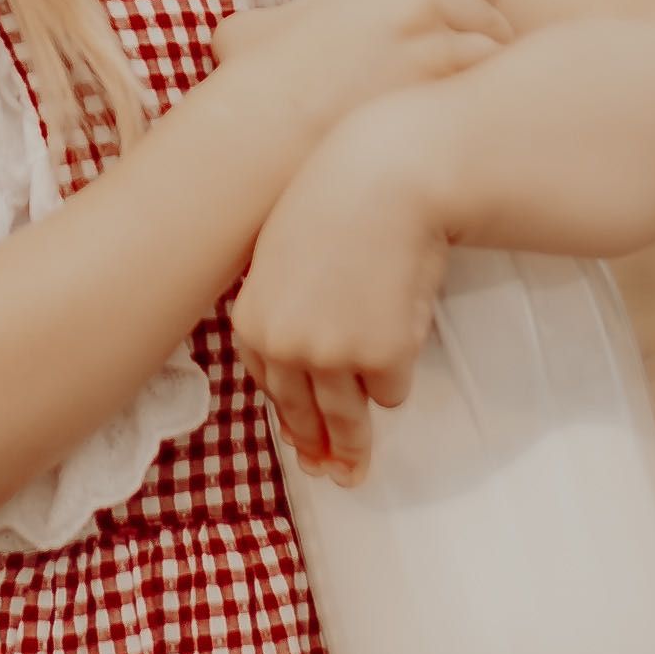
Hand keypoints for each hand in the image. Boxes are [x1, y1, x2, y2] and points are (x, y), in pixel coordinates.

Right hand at [209, 0, 509, 172]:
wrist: (265, 124)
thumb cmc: (256, 79)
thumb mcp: (257, 25)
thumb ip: (280, 17)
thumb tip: (252, 31)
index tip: (479, 1)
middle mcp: (418, 2)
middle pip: (485, 8)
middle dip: (490, 29)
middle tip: (485, 53)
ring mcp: (435, 47)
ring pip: (496, 47)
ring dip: (494, 67)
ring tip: (487, 90)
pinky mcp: (443, 92)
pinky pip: (490, 85)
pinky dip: (489, 97)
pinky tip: (475, 116)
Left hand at [231, 91, 457, 479]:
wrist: (384, 178)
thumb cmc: (339, 205)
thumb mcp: (286, 256)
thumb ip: (287, 311)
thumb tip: (300, 370)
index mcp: (252, 323)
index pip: (268, 385)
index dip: (288, 415)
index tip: (301, 441)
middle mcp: (284, 347)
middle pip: (303, 414)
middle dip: (320, 449)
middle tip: (333, 476)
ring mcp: (332, 356)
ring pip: (348, 416)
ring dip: (357, 440)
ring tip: (357, 470)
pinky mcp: (381, 356)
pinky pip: (391, 390)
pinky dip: (398, 374)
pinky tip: (402, 338)